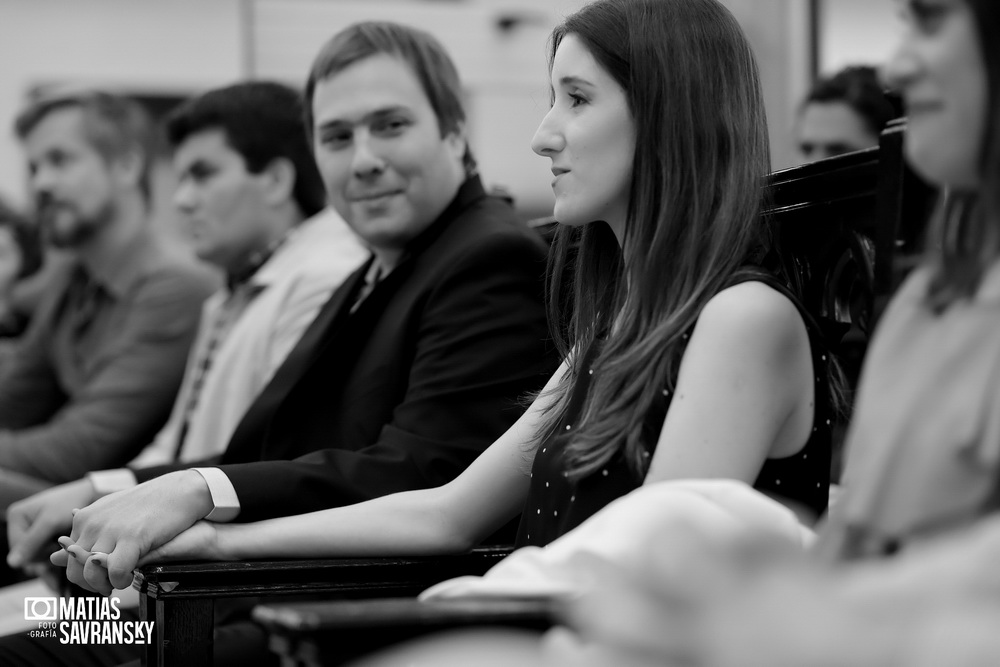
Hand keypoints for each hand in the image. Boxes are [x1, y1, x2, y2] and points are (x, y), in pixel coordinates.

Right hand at [7, 478, 96, 569]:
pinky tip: (65, 542)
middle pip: (26, 552)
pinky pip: (43, 549)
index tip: (57, 544)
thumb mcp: (50, 522)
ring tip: (65, 539)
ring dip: (50, 552)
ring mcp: (30, 527)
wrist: (89, 493)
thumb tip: (11, 564)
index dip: (38, 553)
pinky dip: (54, 549)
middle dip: (44, 552)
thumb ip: (31, 542)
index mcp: (16, 516)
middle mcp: (19, 521)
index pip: (18, 549)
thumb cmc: (70, 503)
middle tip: (63, 542)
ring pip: (35, 553)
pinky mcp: (41, 532)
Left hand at [58, 470, 212, 593]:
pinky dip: (122, 581)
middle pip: (75, 570)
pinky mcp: (132, 537)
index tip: (102, 577)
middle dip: (90, 585)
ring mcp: (111, 529)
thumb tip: (55, 553)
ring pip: (92, 574)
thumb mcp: (111, 514)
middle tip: (109, 586)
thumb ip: (86, 533)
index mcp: (84, 517)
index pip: (69, 559)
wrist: (181, 489)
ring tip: (121, 581)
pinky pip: (116, 572)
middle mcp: (92, 523)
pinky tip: (132, 576)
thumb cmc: (149, 503)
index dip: (83, 575)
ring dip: (105, 586)